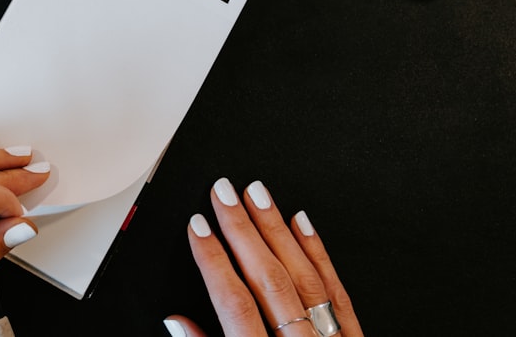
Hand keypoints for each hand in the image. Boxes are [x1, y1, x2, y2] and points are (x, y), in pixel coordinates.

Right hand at [165, 179, 361, 336]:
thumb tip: (177, 324)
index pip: (234, 304)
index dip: (212, 261)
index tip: (197, 227)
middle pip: (269, 280)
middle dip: (242, 230)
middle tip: (223, 192)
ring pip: (304, 276)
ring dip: (278, 229)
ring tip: (258, 194)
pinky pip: (337, 290)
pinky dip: (319, 253)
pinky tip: (303, 224)